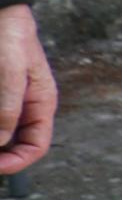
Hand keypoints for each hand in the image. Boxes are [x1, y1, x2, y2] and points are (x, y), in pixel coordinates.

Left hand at [0, 3, 52, 176]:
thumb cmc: (9, 37)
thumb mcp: (10, 73)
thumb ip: (7, 108)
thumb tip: (0, 142)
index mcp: (40, 104)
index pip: (35, 146)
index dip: (15, 162)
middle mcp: (25, 108)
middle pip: (14, 145)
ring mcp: (8, 104)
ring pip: (1, 132)